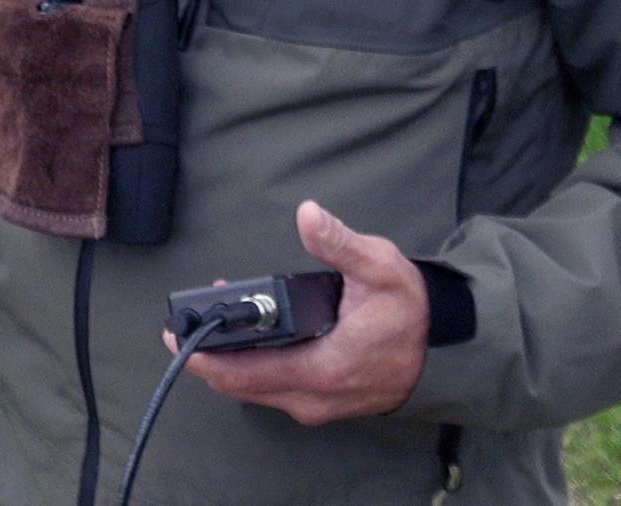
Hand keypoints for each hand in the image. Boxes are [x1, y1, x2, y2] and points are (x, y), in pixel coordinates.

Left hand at [168, 201, 429, 424]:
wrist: (444, 351)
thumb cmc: (410, 310)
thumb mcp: (380, 268)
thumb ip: (339, 243)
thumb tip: (308, 215)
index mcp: (322, 368)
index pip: (246, 373)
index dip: (205, 355)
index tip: (176, 334)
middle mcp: (314, 396)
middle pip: (240, 384)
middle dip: (210, 351)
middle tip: (192, 315)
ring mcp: (317, 405)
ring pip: (254, 390)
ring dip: (230, 358)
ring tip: (218, 317)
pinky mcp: (320, 402)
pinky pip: (272, 389)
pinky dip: (252, 366)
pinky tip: (247, 336)